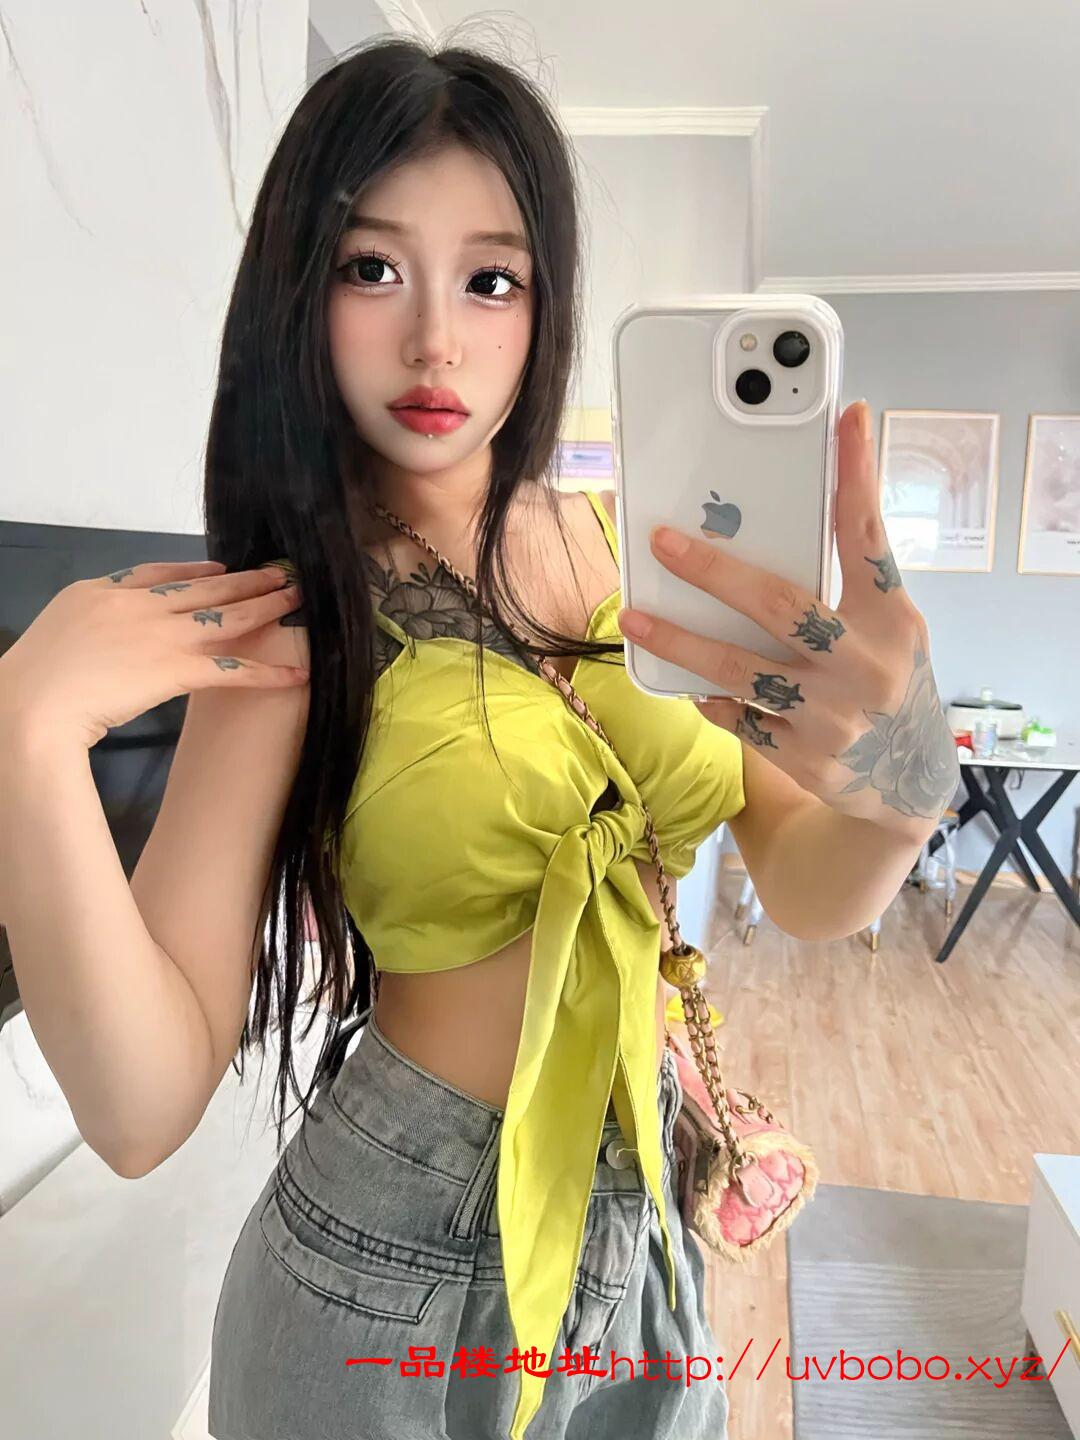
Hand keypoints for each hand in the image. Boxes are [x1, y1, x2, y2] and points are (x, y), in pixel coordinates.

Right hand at [0, 561, 307, 750]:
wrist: (29, 704)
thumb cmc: (33, 680)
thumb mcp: (57, 633)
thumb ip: (90, 626)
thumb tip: (111, 640)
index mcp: (100, 592)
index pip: (157, 574)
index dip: (194, 570)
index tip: (221, 567)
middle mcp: (136, 606)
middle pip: (203, 588)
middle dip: (246, 580)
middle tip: (282, 571)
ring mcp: (158, 635)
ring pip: (225, 617)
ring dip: (265, 606)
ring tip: (298, 599)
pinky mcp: (173, 669)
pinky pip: (230, 669)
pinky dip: (266, 672)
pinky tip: (295, 673)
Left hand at [616, 400, 959, 837]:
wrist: (908, 781)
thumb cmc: (885, 677)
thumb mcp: (888, 624)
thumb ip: (849, 575)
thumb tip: (801, 504)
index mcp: (891, 618)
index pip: (870, 537)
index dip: (857, 475)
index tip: (844, 417)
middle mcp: (864, 664)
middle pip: (781, 605)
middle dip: (715, 571)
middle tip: (662, 542)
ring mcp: (831, 715)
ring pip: (739, 670)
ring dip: (680, 642)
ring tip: (634, 615)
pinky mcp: (803, 757)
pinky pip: (736, 718)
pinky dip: (708, 696)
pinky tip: (685, 679)